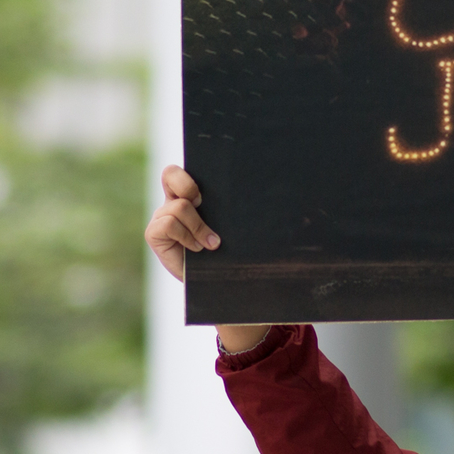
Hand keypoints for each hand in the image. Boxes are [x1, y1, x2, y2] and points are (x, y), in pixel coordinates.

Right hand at [147, 166, 270, 352]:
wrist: (222, 286)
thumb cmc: (234, 254)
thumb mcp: (243, 229)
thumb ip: (254, 210)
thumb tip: (299, 201)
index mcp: (193, 194)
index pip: (185, 167)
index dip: (192, 170)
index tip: (209, 188)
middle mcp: (174, 201)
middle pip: (170, 173)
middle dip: (188, 185)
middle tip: (203, 202)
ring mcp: (162, 217)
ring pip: (178, 206)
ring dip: (198, 226)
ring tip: (210, 243)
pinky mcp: (154, 234)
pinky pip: (167, 224)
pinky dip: (187, 236)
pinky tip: (196, 249)